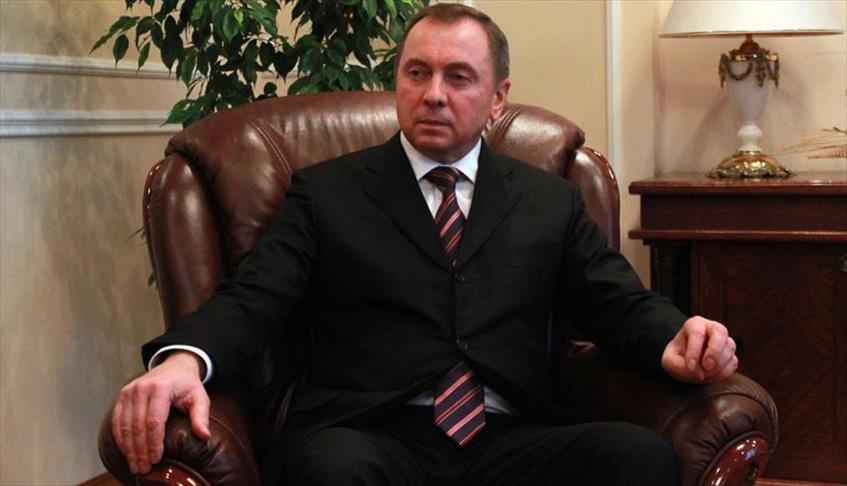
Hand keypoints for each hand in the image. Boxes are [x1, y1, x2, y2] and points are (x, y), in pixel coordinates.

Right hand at [111, 351, 210, 474]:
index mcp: (161, 388)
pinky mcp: (123, 395)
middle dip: (140, 450)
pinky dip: (121, 438)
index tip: (156, 459)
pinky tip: (126, 451)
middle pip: (138, 425)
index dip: (154, 442)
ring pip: (125, 425)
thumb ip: (201, 416)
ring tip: (136, 465)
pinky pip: (117, 420)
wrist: (174, 366)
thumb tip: (204, 436)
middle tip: (144, 468)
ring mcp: (130, 391)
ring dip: (129, 448)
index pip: (154, 420)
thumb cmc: (187, 384)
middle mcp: (142, 388)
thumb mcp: (199, 397)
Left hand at [661, 316, 737, 382]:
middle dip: (714, 352)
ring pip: (729, 347)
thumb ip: (678, 365)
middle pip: (720, 332)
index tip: (690, 366)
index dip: (694, 350)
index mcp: (694, 324)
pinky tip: (712, 376)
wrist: (687, 364)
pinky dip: (724, 372)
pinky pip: (733, 362)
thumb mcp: (669, 361)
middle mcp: (712, 328)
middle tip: (706, 367)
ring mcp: (724, 340)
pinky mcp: (731, 354)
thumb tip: (700, 373)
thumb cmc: (677, 357)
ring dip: (718, 364)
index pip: (697, 332)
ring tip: (705, 374)